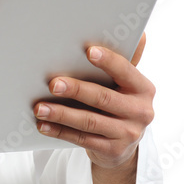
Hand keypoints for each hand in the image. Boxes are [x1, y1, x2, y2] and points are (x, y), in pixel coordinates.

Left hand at [33, 34, 154, 169]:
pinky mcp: (113, 151)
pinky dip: (60, 131)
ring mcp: (128, 134)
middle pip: (103, 98)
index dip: (108, 61)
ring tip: (40, 107)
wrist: (123, 146)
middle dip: (76, 89)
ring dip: (61, 113)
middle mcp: (140, 111)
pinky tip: (44, 125)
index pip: (125, 70)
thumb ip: (123, 63)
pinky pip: (82, 139)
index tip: (88, 51)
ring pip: (89, 121)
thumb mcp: (125, 85)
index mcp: (143, 88)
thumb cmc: (118, 104)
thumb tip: (137, 32)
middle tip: (53, 83)